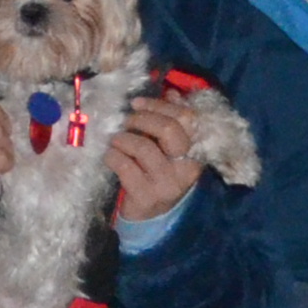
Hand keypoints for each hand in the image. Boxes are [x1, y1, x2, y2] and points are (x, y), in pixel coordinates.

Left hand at [105, 93, 205, 224]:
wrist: (149, 215)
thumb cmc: (156, 173)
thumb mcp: (167, 148)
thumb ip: (171, 120)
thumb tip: (171, 92)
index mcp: (196, 151)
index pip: (186, 118)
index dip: (160, 105)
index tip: (136, 102)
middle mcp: (186, 167)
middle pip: (170, 130)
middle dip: (142, 119)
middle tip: (127, 122)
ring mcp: (167, 183)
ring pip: (144, 147)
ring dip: (123, 139)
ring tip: (116, 141)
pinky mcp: (147, 196)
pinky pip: (125, 166)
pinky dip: (113, 156)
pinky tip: (110, 156)